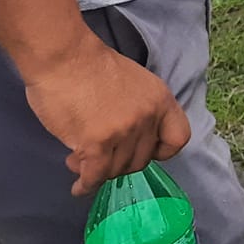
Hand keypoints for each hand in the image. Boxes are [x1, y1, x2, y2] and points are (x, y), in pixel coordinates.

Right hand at [22, 37, 188, 195]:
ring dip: (97, 171)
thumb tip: (126, 145)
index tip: (139, 151)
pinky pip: (96, 176)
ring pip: (116, 170)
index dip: (159, 151)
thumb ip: (138, 112)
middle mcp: (148, 116)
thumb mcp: (133, 84)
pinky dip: (86, 185)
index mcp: (160, 99)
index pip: (178, 138)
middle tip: (98, 155)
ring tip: (77, 160)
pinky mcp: (98, 143)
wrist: (65, 57)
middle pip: (141, 160)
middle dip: (119, 163)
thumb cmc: (91, 67)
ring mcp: (125, 130)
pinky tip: (79, 186)